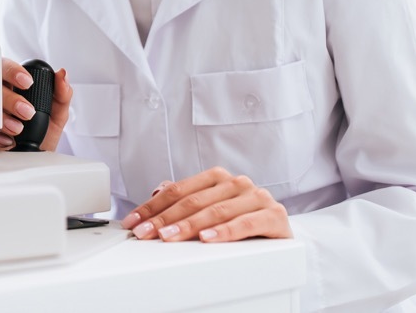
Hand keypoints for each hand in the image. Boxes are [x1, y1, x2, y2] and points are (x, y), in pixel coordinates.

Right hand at [0, 58, 72, 151]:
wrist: (34, 161)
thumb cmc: (43, 135)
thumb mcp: (57, 115)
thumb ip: (62, 94)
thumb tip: (63, 75)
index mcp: (14, 87)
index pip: (7, 69)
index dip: (14, 72)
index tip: (27, 82)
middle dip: (10, 98)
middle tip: (27, 111)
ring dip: (4, 118)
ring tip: (18, 129)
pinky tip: (8, 139)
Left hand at [120, 167, 291, 242]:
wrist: (283, 235)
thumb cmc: (242, 220)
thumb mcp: (211, 209)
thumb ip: (187, 199)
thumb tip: (157, 191)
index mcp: (218, 178)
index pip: (178, 191)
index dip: (153, 206)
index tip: (133, 221)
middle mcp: (237, 183)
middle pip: (193, 201)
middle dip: (164, 218)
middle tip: (145, 232)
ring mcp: (256, 197)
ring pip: (216, 211)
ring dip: (188, 225)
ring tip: (168, 236)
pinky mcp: (274, 216)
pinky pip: (247, 223)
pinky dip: (225, 231)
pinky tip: (208, 238)